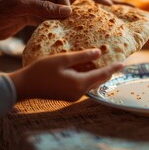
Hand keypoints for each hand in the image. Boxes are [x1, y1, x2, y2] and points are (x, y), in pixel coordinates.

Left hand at [0, 0, 71, 52]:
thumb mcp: (22, 7)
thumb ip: (44, 8)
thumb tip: (67, 11)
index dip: (64, 4)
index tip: (68, 17)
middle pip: (56, 1)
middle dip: (62, 12)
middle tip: (68, 24)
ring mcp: (33, 4)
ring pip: (52, 11)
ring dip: (57, 19)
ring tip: (63, 29)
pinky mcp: (30, 16)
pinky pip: (46, 19)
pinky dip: (51, 24)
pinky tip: (54, 30)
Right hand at [8, 49, 123, 101]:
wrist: (25, 86)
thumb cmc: (41, 70)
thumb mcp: (62, 59)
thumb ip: (82, 56)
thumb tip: (99, 53)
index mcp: (79, 84)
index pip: (102, 75)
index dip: (113, 68)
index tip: (124, 63)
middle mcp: (79, 92)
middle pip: (98, 81)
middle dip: (108, 72)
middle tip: (118, 64)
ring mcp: (73, 96)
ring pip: (91, 84)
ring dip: (98, 75)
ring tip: (107, 65)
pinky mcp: (68, 95)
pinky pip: (84, 86)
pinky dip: (89, 78)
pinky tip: (89, 70)